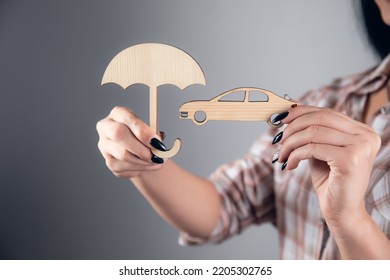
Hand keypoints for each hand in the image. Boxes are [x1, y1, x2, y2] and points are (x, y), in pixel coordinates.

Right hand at [96, 106, 165, 177]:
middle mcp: (106, 127)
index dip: (142, 131)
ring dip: (144, 161)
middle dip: (140, 147)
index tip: (157, 141)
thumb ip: (153, 135)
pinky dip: (141, 168)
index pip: (126, 118)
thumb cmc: (145, 137)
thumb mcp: (150, 130)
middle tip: (155, 155)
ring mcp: (104, 145)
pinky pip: (125, 167)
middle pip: (119, 134)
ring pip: (123, 154)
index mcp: (118, 113)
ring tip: (157, 161)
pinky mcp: (109, 162)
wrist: (140, 151)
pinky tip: (149, 165)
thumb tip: (158, 146)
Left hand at [277, 106, 380, 226]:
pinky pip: (312, 148)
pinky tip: (290, 165)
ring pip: (313, 132)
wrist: (342, 212)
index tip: (281, 117)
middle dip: (293, 126)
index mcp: (362, 131)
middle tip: (278, 139)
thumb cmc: (330, 181)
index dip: (301, 112)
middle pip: (321, 118)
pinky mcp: (350, 160)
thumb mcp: (320, 151)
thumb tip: (288, 111)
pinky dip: (296, 154)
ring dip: (291, 143)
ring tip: (282, 155)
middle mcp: (366, 136)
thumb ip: (311, 132)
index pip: (327, 112)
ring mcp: (361, 147)